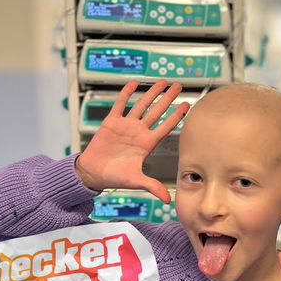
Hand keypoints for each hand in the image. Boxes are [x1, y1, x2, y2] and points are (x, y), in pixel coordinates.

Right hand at [75, 79, 189, 203]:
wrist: (93, 173)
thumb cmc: (115, 177)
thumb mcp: (136, 181)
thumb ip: (153, 187)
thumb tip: (169, 199)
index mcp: (147, 144)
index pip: (165, 127)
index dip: (176, 116)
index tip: (187, 105)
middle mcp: (139, 132)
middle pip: (157, 111)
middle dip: (167, 98)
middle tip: (178, 85)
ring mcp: (126, 125)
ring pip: (141, 105)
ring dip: (151, 93)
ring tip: (161, 81)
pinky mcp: (111, 122)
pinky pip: (120, 104)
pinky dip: (126, 93)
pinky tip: (134, 83)